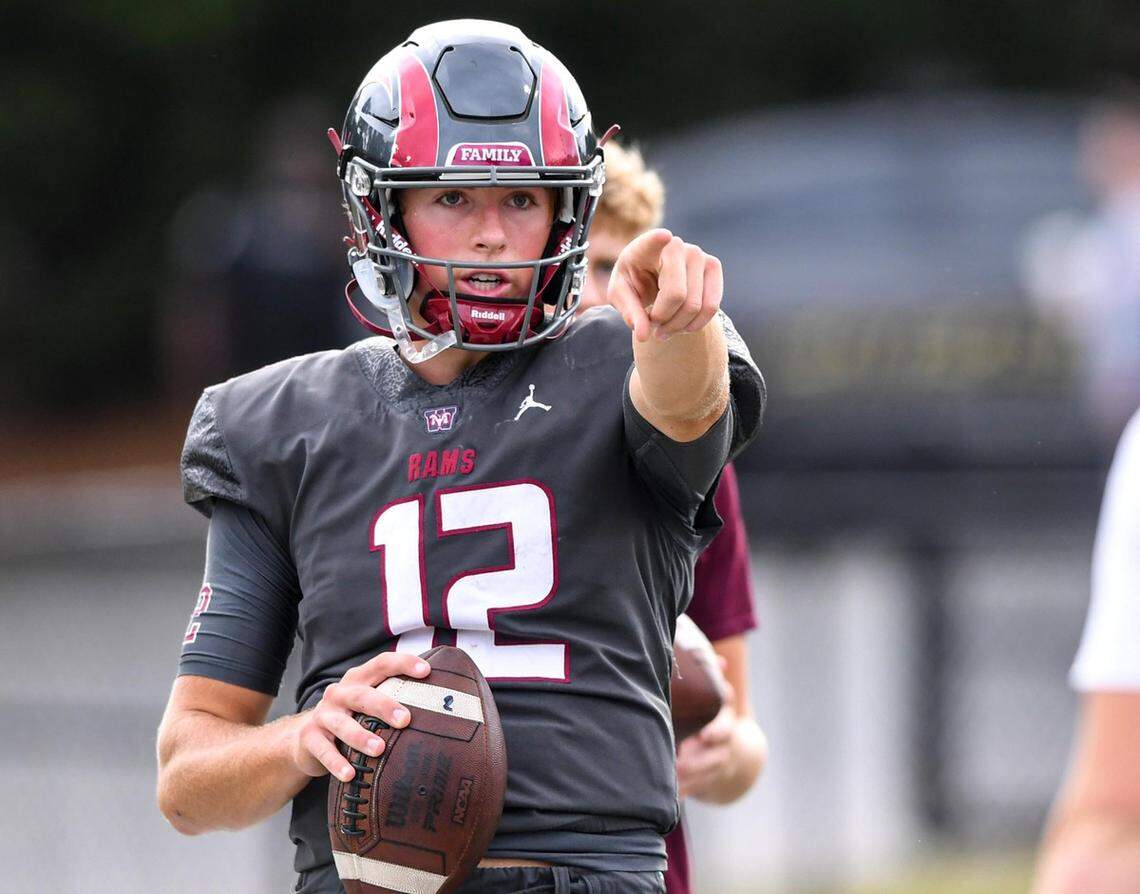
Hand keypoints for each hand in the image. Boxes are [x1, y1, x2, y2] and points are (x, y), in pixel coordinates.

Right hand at [291, 651, 431, 782]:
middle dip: (384, 706)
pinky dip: (337, 763)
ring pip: (342, 724)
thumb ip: (394, 700)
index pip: (382, 663)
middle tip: (405, 719)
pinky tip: (350, 775)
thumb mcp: (368, 705)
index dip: (403, 664)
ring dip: (361, 737)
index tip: (426, 671)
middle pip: (363, 695)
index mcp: (358, 680)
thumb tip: (442, 707)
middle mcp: (340, 693)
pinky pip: (324, 751)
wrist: (304, 737)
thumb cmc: (351, 718)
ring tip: (379, 749)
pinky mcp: (310, 738)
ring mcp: (323, 715)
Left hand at [606, 229, 722, 342]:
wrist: (653, 275)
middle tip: (652, 324)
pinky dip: (695, 325)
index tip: (664, 236)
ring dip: (678, 326)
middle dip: (663, 320)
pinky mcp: (713, 267)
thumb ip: (629, 313)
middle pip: (676, 295)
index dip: (658, 239)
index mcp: (645, 247)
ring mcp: (699, 254)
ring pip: (695, 306)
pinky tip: (682, 326)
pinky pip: (711, 306)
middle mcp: (676, 246)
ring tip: (664, 328)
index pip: (654, 240)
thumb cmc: (633, 282)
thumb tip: (643, 336)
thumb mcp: (620, 296)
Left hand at [676, 682, 736, 800]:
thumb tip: (720, 661)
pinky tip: (668, 797)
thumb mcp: (715, 693)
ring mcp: (716, 766)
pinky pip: (696, 790)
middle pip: (715, 757)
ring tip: (669, 778)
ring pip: (705, 777)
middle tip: (679, 761)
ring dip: (688, 780)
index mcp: (725, 722)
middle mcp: (724, 746)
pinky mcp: (706, 781)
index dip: (717, 731)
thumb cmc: (710, 711)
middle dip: (697, 761)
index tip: (705, 735)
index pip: (725, 727)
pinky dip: (683, 794)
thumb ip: (713, 677)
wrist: (729, 746)